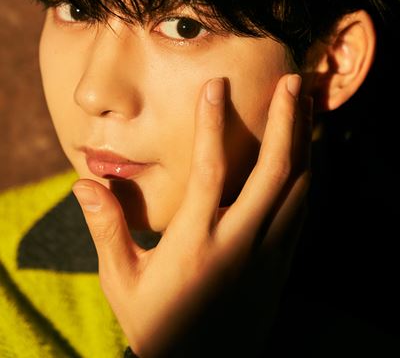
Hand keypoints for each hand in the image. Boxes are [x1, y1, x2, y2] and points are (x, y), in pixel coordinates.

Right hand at [72, 73, 312, 356]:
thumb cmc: (158, 325)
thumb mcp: (122, 281)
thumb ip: (106, 229)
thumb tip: (84, 183)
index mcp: (195, 244)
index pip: (209, 172)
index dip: (212, 124)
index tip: (216, 85)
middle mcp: (239, 243)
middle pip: (273, 172)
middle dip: (285, 121)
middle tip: (291, 81)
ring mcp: (268, 254)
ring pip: (298, 187)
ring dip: (305, 141)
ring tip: (308, 103)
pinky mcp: (283, 263)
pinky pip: (305, 209)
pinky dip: (311, 173)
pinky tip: (312, 150)